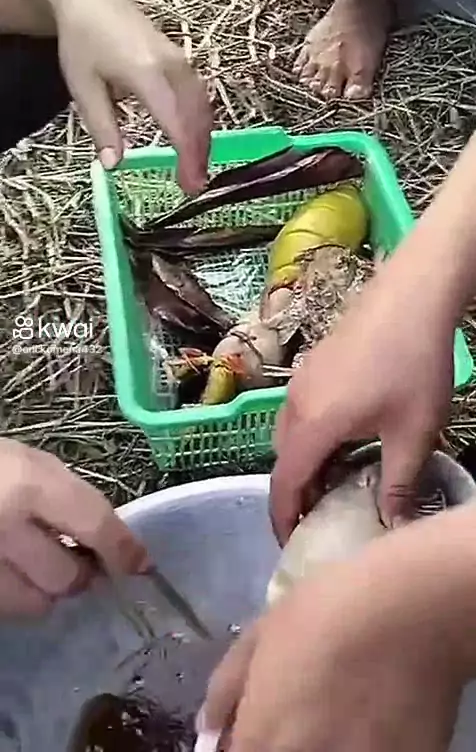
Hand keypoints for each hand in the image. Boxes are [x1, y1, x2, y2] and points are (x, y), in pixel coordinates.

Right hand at [0, 438, 149, 616]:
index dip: (123, 549)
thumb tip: (111, 545)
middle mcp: (4, 527)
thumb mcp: (28, 463)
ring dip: (43, 591)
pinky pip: (5, 609)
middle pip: (66, 579)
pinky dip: (14, 596)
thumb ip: (69, 501)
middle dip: (78, 573)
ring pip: (33, 606)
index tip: (141, 565)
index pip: (95, 524)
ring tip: (32, 564)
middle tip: (76, 560)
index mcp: (27, 484)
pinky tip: (9, 570)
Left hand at [53, 0, 211, 192]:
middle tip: (193, 187)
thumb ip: (102, 128)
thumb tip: (114, 165)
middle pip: (196, 118)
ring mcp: (180, 60)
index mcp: (146, 73)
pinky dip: (201, 121)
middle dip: (199, 155)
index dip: (186, 157)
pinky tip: (194, 139)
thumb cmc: (82, 43)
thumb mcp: (84, 89)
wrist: (86, 0)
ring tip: (196, 169)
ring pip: (203, 107)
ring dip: (203, 140)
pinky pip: (199, 95)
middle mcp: (171, 65)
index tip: (189, 185)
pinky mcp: (181, 59)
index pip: (176, 123)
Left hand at [199, 516, 469, 751]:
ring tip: (339, 708)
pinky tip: (371, 714)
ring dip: (323, 743)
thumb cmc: (327, 609)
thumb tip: (210, 727)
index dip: (244, 744)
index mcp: (262, 741)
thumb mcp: (262, 632)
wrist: (412, 608)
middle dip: (282, 741)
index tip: (254, 727)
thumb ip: (227, 688)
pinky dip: (363, 744)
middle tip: (302, 711)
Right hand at [270, 270, 454, 544]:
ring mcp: (302, 380)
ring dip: (304, 463)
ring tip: (337, 480)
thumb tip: (393, 527)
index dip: (283, 518)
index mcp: (313, 426)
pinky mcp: (313, 365)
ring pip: (290, 435)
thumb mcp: (414, 433)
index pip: (284, 484)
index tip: (293, 543)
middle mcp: (296, 404)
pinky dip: (311, 437)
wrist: (410, 296)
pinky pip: (300, 413)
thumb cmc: (412, 366)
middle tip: (323, 516)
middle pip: (282, 460)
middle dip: (295, 493)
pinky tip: (345, 437)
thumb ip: (399, 484)